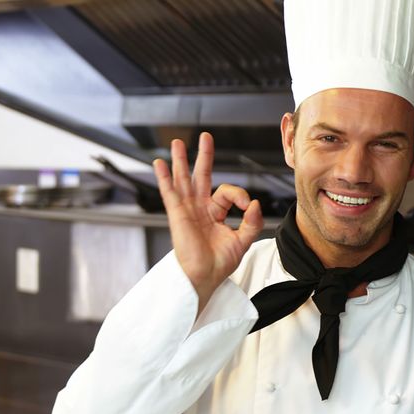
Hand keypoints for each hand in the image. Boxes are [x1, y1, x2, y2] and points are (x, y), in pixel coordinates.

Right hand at [154, 132, 263, 313]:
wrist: (204, 277)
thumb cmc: (220, 263)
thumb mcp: (243, 240)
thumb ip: (252, 221)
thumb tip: (255, 203)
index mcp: (216, 213)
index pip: (229, 192)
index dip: (241, 195)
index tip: (248, 207)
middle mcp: (200, 208)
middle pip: (202, 176)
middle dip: (204, 156)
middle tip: (205, 137)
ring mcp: (188, 210)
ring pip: (183, 179)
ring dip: (180, 160)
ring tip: (177, 143)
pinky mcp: (177, 215)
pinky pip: (169, 192)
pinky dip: (164, 177)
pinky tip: (159, 163)